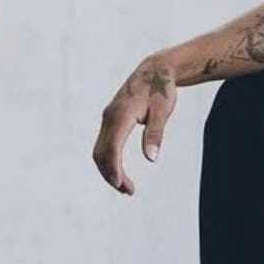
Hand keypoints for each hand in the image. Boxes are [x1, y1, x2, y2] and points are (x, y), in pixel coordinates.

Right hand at [92, 58, 177, 195]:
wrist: (154, 71)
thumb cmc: (161, 91)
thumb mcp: (163, 112)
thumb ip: (155, 134)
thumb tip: (151, 159)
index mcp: (122, 115)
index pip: (113, 146)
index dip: (115, 168)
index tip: (120, 185)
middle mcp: (110, 117)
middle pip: (102, 152)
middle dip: (112, 175)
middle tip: (129, 192)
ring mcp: (108, 119)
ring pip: (100, 151)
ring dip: (109, 171)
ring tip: (127, 188)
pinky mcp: (110, 121)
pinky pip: (104, 145)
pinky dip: (110, 161)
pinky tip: (121, 173)